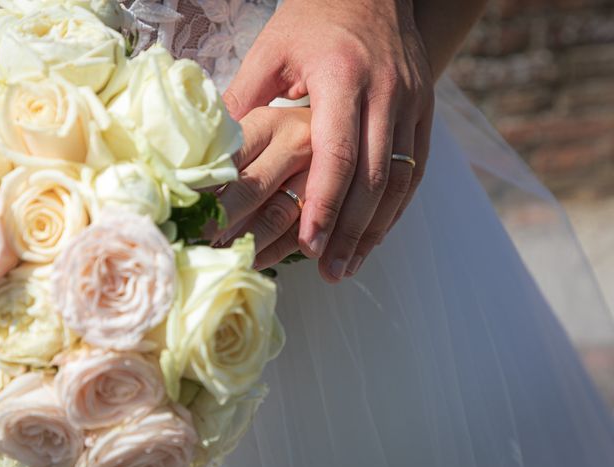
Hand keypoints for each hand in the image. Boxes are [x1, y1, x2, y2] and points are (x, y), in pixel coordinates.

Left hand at [224, 0, 434, 281]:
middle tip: (332, 272)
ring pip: (399, 178)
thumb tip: (213, 153)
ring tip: (352, 265)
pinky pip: (415, 167)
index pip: (337, 153)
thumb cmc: (316, 17)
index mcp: (341, 76)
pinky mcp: (424, 110)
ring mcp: (410, 102)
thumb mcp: (271, 49)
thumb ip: (245, 100)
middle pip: (372, 176)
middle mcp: (384, 93)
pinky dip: (396, 206)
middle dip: (351, 230)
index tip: (309, 246)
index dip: (323, 204)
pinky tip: (377, 233)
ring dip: (376, 227)